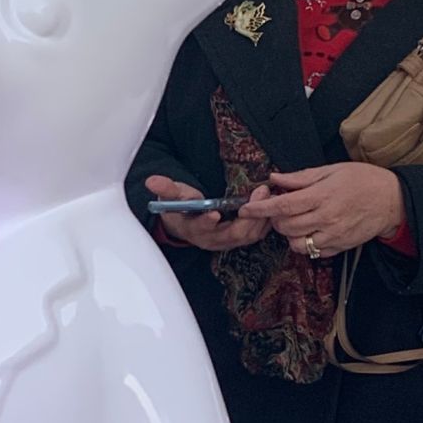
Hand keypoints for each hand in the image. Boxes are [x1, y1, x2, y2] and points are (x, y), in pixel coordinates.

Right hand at [143, 173, 272, 251]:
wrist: (187, 223)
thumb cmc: (181, 207)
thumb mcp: (172, 196)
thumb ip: (166, 188)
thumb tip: (151, 180)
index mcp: (193, 230)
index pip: (200, 229)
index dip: (206, 222)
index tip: (214, 212)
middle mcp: (211, 240)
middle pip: (232, 235)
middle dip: (248, 215)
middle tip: (259, 193)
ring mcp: (227, 242)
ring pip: (247, 236)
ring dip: (260, 217)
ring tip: (267, 195)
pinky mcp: (239, 240)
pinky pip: (255, 235)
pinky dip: (265, 222)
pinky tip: (271, 206)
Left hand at [261, 163, 405, 256]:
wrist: (392, 201)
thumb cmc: (362, 180)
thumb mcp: (332, 170)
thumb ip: (301, 177)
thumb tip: (275, 178)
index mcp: (322, 195)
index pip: (283, 206)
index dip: (261, 209)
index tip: (245, 209)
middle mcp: (326, 218)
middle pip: (286, 226)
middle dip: (274, 219)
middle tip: (278, 209)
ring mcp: (333, 235)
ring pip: (297, 243)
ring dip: (289, 233)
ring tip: (296, 221)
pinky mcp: (339, 247)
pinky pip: (312, 252)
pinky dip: (305, 244)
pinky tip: (310, 230)